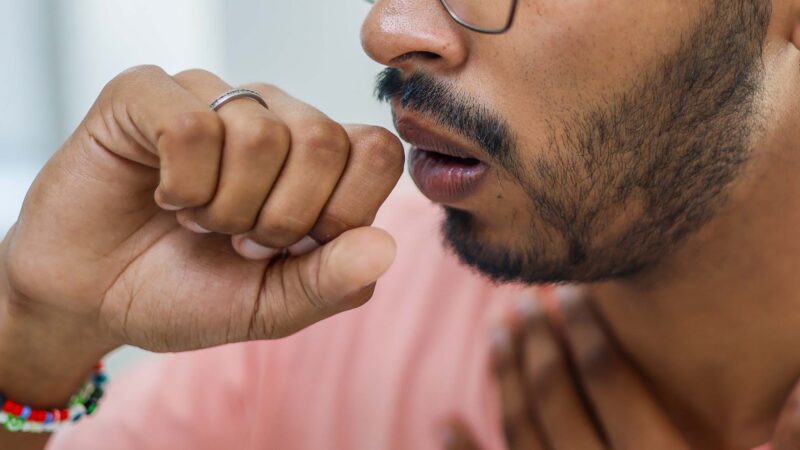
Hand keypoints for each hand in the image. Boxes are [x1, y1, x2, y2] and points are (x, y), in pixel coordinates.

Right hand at [2, 65, 404, 356]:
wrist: (93, 299)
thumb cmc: (186, 293)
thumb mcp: (271, 307)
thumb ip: (332, 282)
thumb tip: (386, 246)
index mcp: (316, 163)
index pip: (378, 152)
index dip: (342, 211)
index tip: (292, 247)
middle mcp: (274, 118)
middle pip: (323, 141)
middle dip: (278, 218)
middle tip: (236, 238)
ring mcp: (214, 99)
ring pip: (260, 134)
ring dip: (224, 206)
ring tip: (197, 220)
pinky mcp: (149, 93)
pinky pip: (192, 127)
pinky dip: (180, 184)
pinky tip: (164, 195)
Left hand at [443, 287, 799, 449]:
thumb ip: (789, 446)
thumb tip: (799, 396)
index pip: (609, 384)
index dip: (588, 332)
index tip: (573, 291)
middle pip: (556, 400)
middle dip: (538, 343)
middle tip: (525, 300)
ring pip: (521, 433)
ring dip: (504, 379)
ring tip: (495, 332)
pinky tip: (444, 423)